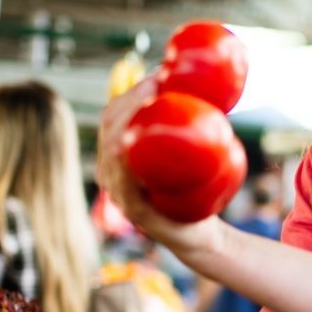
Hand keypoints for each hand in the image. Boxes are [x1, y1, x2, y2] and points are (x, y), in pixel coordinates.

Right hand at [96, 77, 222, 257]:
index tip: (157, 75)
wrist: (200, 235)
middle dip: (130, 100)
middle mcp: (112, 174)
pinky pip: (125, 186)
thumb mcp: (182, 155)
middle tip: (160, 83)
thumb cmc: (193, 190)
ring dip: (126, 123)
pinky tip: (127, 147)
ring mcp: (121, 194)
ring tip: (149, 102)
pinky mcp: (137, 213)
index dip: (130, 92)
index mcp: (118, 157)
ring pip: (113, 152)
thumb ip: (181, 128)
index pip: (112, 117)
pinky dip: (125, 165)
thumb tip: (201, 84)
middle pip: (110, 128)